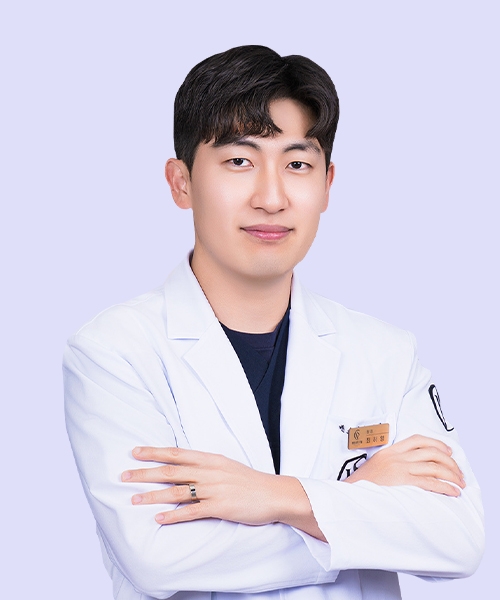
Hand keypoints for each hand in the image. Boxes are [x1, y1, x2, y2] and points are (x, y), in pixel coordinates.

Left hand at [122, 446, 325, 539]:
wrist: (275, 494)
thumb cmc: (250, 481)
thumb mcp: (226, 465)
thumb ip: (205, 465)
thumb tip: (184, 465)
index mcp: (210, 459)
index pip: (177, 453)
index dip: (154, 452)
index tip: (135, 452)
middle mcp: (210, 471)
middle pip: (171, 470)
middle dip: (145, 473)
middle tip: (124, 476)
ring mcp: (214, 489)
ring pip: (177, 491)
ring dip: (153, 496)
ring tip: (134, 500)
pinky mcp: (220, 507)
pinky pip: (192, 512)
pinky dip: (174, 515)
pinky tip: (160, 518)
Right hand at [345, 434, 465, 495]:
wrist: (348, 494)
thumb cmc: (362, 486)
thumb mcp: (376, 466)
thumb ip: (392, 463)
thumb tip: (412, 469)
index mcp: (390, 451)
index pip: (417, 439)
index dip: (436, 443)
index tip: (447, 451)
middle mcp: (396, 457)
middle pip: (431, 452)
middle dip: (450, 461)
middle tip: (458, 473)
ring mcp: (399, 469)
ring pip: (434, 466)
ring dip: (451, 475)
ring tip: (459, 484)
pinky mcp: (402, 482)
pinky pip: (430, 482)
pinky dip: (445, 486)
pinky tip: (452, 492)